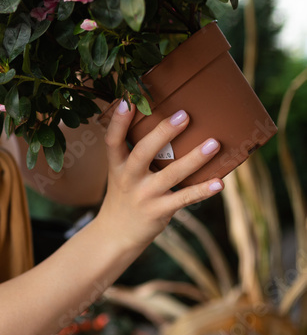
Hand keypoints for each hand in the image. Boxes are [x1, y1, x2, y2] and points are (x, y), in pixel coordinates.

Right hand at [97, 99, 223, 249]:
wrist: (117, 233)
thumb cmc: (125, 194)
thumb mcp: (121, 172)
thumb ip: (136, 150)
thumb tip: (166, 121)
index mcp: (117, 165)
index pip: (113, 140)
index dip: (119, 121)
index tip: (128, 101)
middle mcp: (129, 178)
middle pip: (143, 153)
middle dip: (163, 133)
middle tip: (184, 115)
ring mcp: (145, 195)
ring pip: (171, 175)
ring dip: (194, 158)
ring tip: (214, 143)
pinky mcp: (160, 210)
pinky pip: (184, 198)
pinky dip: (203, 191)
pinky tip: (220, 183)